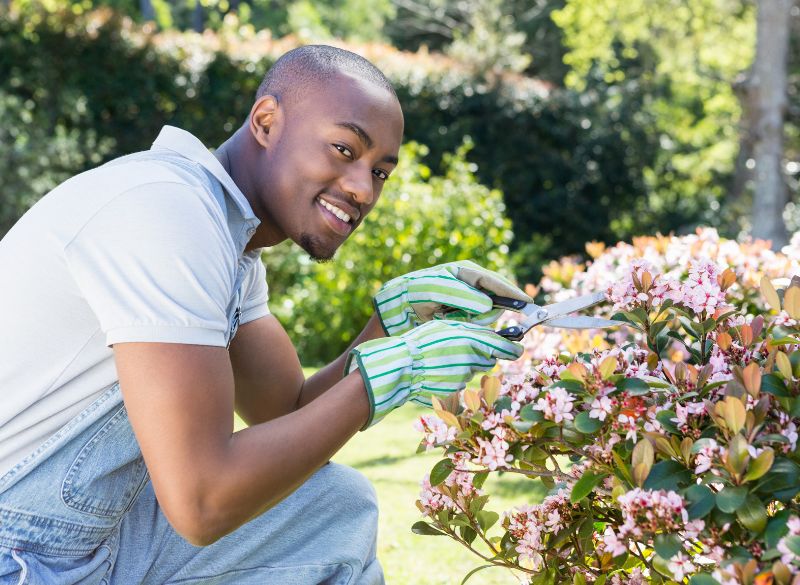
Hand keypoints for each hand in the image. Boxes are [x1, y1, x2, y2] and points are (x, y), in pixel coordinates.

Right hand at [345, 320, 522, 428]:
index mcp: (471, 339)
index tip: (518, 347)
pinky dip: (454, 376)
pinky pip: (461, 382)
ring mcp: (464, 377)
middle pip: (489, 359)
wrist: (401, 367)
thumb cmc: (421, 341)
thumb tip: (493, 336)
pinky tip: (438, 371)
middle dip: (483, 355)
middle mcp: (472, 358)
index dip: (513, 347)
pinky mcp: (455, 391)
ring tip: (444, 358)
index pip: (505, 347)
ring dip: (467, 365)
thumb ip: (471, 331)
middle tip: (466, 349)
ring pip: (474, 370)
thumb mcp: (446, 327)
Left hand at [373, 260, 531, 335]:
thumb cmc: (413, 293)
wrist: (395, 310)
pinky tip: (448, 324)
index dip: (511, 292)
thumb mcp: (435, 290)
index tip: (527, 303)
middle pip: (494, 301)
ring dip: (472, 321)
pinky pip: (475, 326)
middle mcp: (470, 287)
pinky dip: (467, 328)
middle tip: (464, 316)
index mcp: (465, 272)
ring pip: (485, 316)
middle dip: (487, 311)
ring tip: (446, 317)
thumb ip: (462, 295)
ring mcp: (467, 304)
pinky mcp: (463, 319)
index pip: (493, 281)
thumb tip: (489, 305)